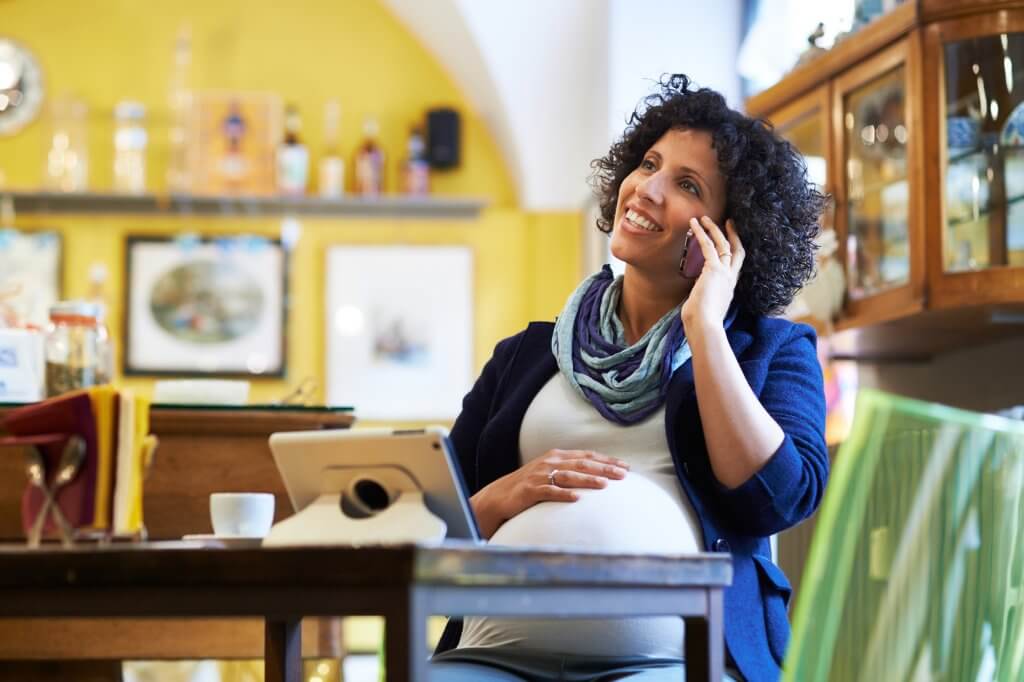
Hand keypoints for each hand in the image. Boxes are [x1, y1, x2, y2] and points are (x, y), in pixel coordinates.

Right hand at [470, 449, 628, 538]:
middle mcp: (549, 462)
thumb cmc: (529, 485)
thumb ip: (570, 470)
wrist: (499, 496)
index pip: (587, 456)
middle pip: (582, 464)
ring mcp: (539, 476)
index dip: (607, 460)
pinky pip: (550, 492)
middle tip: (624, 475)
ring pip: (569, 476)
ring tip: (605, 485)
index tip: (626, 467)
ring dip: (588, 480)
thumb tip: (598, 475)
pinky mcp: (530, 490)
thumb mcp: (550, 472)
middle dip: (604, 468)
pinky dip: (564, 494)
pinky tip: (577, 499)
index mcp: (557, 456)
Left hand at [680, 216, 745, 330]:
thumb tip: (695, 299)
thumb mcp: (705, 307)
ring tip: (702, 218)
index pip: (735, 265)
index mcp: (730, 287)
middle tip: (728, 221)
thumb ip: (703, 298)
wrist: (705, 325)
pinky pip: (708, 245)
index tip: (730, 241)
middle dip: (732, 234)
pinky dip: (700, 233)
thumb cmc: (701, 322)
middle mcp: (731, 278)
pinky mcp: (714, 269)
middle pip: (736, 250)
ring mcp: (725, 273)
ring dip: (713, 229)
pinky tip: (693, 224)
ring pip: (723, 244)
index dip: (734, 251)